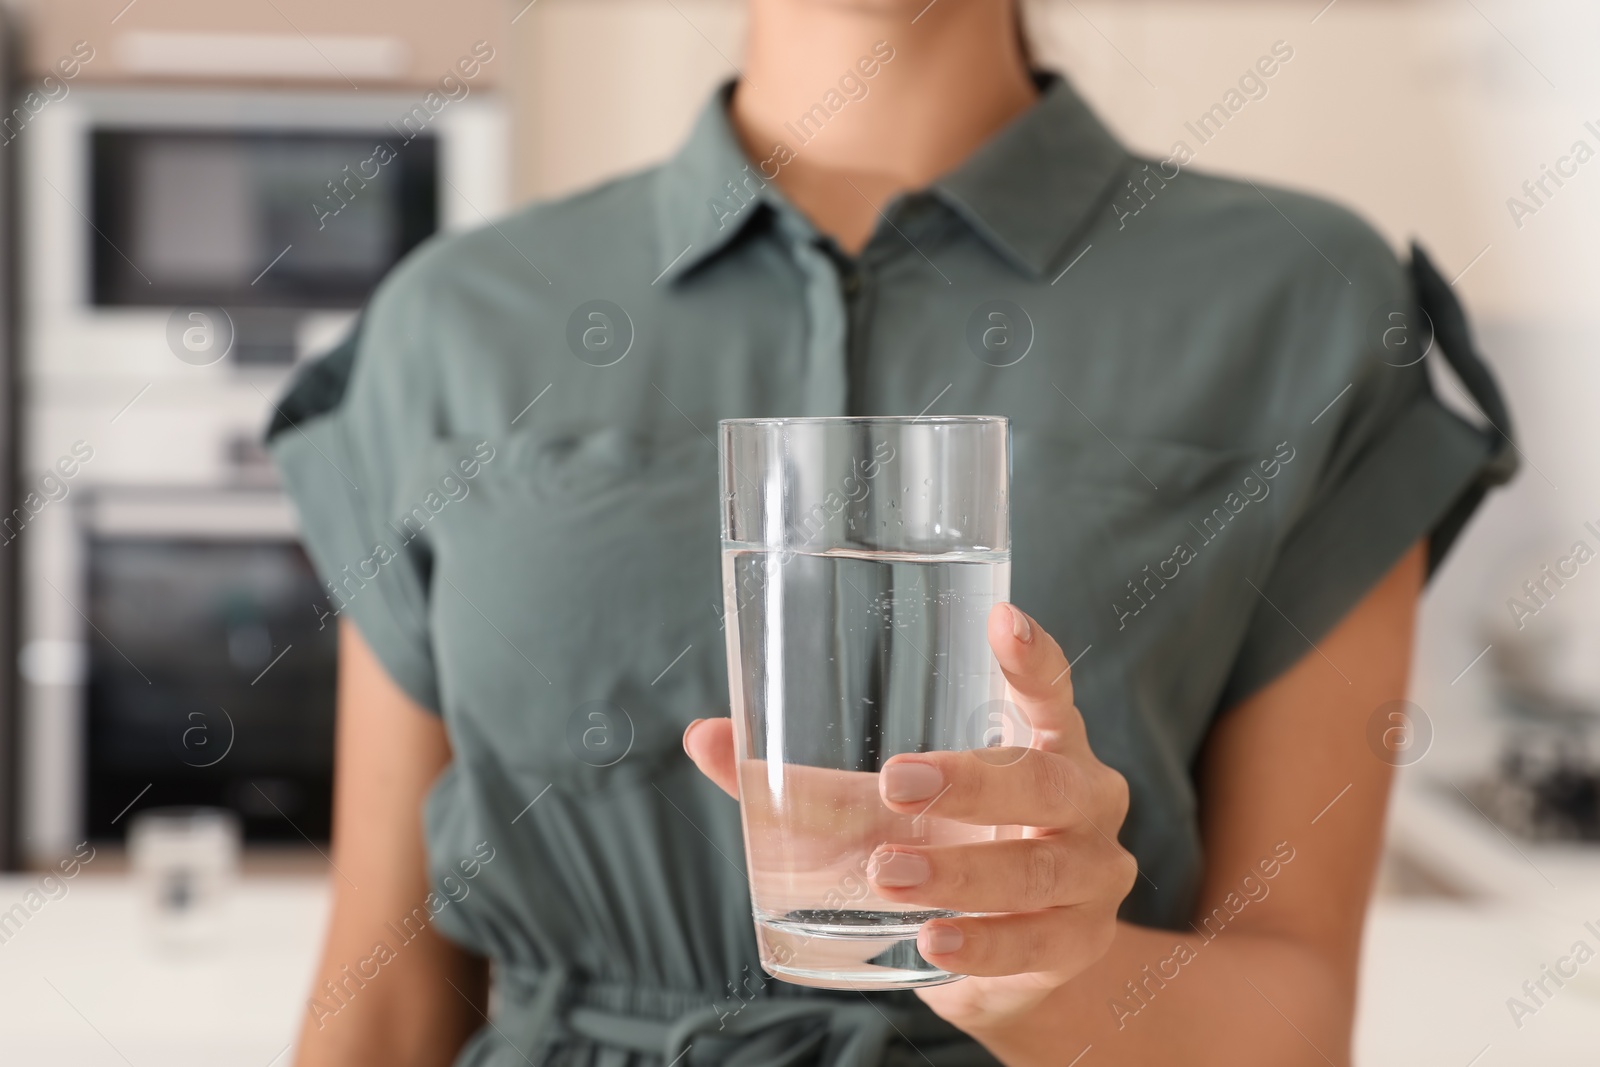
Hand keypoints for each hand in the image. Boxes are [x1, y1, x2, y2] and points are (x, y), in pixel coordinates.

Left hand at [683, 603, 1135, 1029]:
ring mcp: (1089, 875)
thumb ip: (804, 781)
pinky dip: (983, 944)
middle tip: (895, 783)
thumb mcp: (879, 813)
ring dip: (961, 872)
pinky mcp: (1076, 943)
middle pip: (1047, 782)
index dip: (1031, 659)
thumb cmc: (942, 850)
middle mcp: (1082, 800)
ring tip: (888, 874)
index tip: (1000, 619)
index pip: (1050, 692)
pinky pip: (1036, 944)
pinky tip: (935, 939)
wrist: (1006, 960)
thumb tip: (704, 737)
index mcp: (1043, 744)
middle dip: (972, 783)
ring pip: (1037, 868)